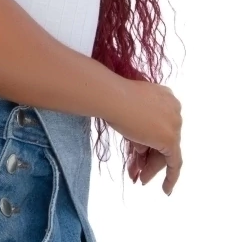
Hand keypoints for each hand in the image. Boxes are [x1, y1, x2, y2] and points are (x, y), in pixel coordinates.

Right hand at [108, 78, 182, 194]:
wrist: (112, 97)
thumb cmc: (115, 99)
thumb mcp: (131, 113)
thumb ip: (141, 129)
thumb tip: (143, 150)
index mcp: (166, 97)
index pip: (159, 125)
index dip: (149, 141)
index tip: (140, 154)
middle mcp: (174, 109)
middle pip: (163, 140)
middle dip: (149, 157)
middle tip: (138, 172)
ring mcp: (174, 124)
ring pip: (165, 152)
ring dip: (151, 167)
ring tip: (140, 179)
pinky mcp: (171, 139)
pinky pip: (174, 162)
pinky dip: (170, 177)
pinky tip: (166, 190)